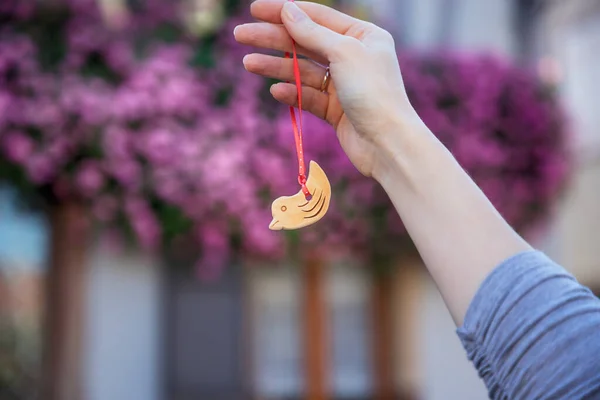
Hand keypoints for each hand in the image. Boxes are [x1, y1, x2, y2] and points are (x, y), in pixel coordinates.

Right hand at [233, 0, 421, 177]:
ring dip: (276, 67)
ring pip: (303, 71)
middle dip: (273, 39)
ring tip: (248, 63)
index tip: (255, 10)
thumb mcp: (343, 53)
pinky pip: (309, 97)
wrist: (388, 143)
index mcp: (363, 36)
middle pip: (306, 43)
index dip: (284, 12)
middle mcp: (354, 57)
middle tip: (241, 35)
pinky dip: (293, 93)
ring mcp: (344, 85)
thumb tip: (287, 10)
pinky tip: (276, 91)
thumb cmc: (373, 91)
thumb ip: (312, 33)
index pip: (317, 17)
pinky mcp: (336, 110)